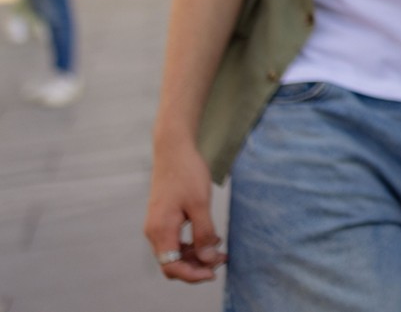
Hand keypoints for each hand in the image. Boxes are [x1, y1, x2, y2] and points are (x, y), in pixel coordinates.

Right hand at [143, 137, 224, 283]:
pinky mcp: (163, 219)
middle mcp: (154, 231)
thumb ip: (203, 233)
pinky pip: (175, 241)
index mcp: (160, 230)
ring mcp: (157, 225)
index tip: (213, 272)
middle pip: (172, 262)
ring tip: (219, 251)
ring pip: (174, 253)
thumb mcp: (200, 204)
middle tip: (221, 260)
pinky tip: (209, 239)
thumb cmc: (186, 173)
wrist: (174, 150)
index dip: (192, 274)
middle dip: (196, 266)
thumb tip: (208, 259)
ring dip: (195, 256)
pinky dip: (191, 245)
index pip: (171, 266)